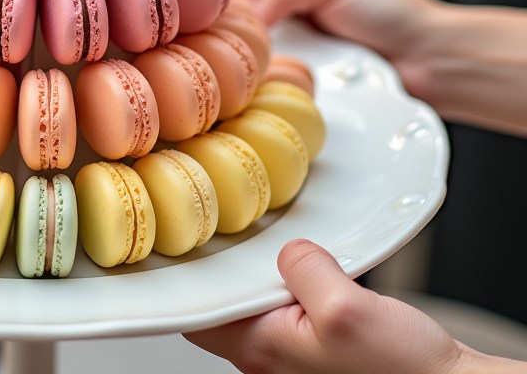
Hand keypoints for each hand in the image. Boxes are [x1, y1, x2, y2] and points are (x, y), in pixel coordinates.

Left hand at [185, 239, 471, 373]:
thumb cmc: (405, 373)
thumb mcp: (346, 307)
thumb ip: (304, 269)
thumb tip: (288, 250)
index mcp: (262, 351)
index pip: (194, 315)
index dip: (184, 279)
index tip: (181, 243)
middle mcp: (271, 358)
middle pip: (223, 303)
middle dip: (227, 266)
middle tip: (232, 226)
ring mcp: (295, 353)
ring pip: (257, 300)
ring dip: (265, 271)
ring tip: (274, 241)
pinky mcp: (319, 345)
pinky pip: (290, 304)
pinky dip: (293, 281)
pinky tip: (312, 265)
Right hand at [244, 0, 440, 101]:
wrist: (429, 59)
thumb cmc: (390, 12)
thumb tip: (250, 16)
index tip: (223, 14)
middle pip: (261, 10)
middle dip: (248, 25)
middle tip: (230, 40)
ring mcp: (313, 33)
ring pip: (271, 39)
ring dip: (262, 50)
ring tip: (247, 60)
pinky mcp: (318, 64)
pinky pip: (287, 64)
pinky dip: (278, 69)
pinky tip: (269, 75)